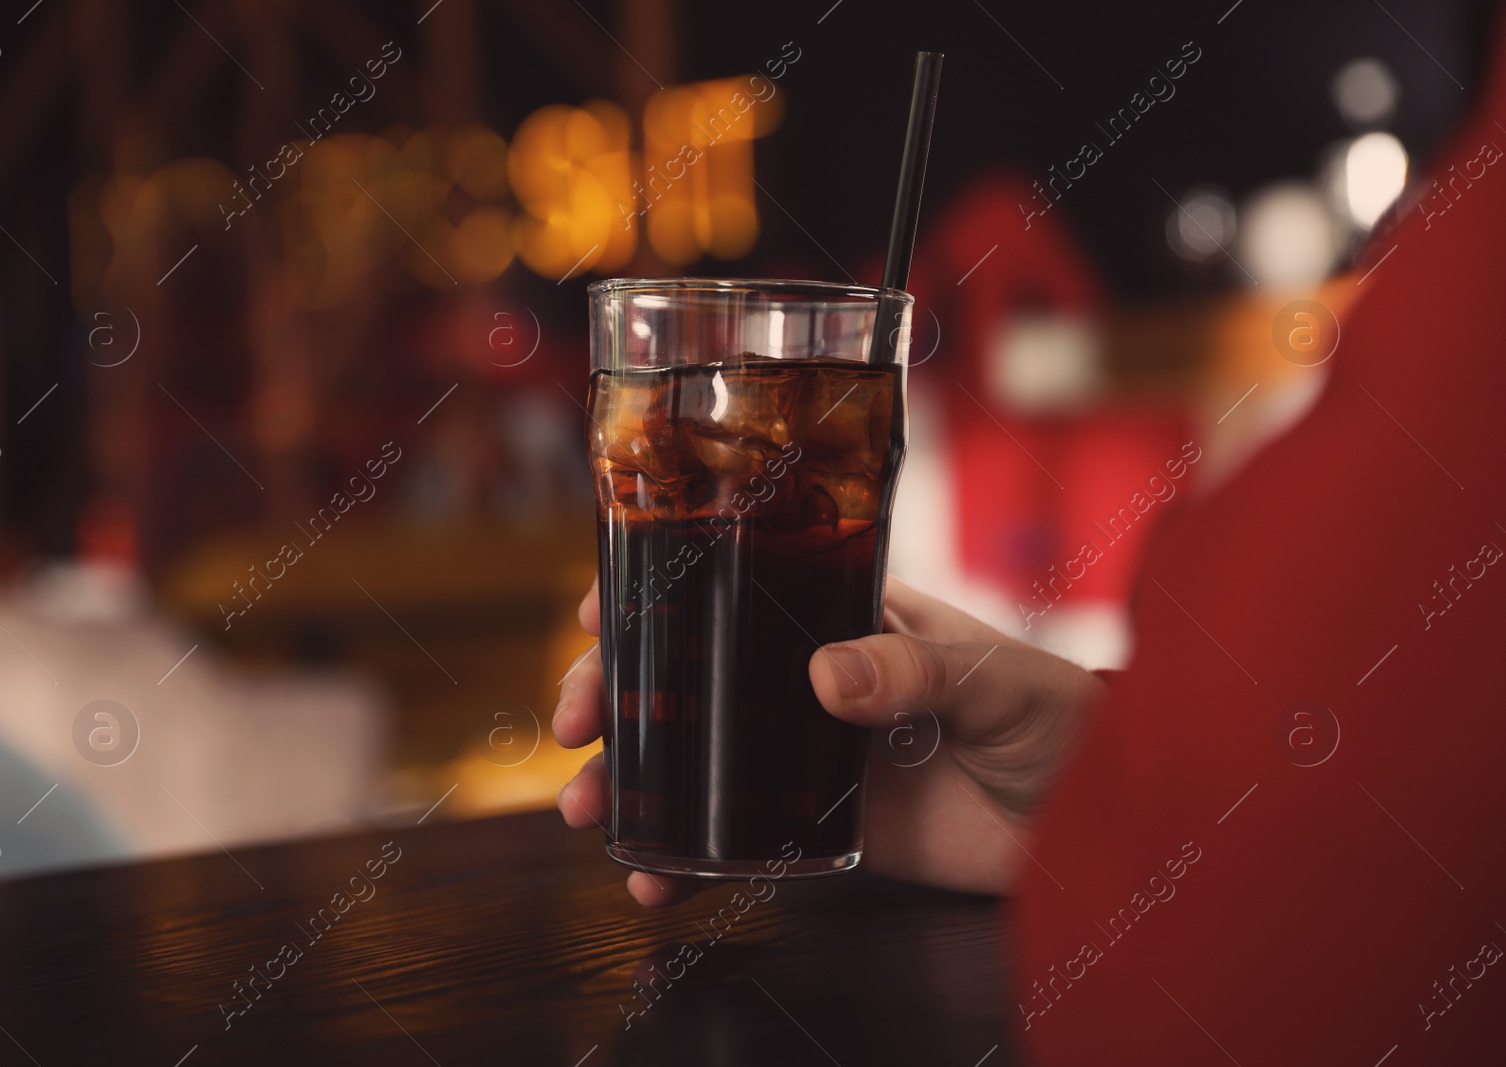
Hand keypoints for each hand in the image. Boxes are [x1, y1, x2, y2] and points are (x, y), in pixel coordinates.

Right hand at [552, 576, 1104, 904]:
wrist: (1090, 819)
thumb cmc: (1054, 715)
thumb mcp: (991, 675)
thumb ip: (915, 670)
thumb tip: (823, 677)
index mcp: (844, 618)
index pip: (735, 589)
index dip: (658, 594)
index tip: (595, 609)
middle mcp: (807, 680)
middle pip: (689, 676)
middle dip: (617, 694)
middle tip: (573, 725)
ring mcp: (805, 756)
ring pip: (695, 760)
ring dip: (633, 780)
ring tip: (587, 809)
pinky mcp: (820, 829)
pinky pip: (739, 842)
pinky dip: (689, 861)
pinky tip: (653, 880)